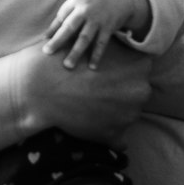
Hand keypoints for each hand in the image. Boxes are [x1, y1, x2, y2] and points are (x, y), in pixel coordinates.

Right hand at [14, 38, 152, 146]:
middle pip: (137, 92)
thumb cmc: (67, 59)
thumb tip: (127, 44)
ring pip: (128, 114)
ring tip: (91, 106)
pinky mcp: (114, 135)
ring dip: (114, 112)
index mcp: (140, 65)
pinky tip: (96, 127)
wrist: (41, 87)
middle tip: (98, 89)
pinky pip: (120, 140)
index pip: (142, 69)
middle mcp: (141, 90)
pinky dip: (110, 135)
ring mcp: (130, 114)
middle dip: (122, 92)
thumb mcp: (97, 44)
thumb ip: (118, 45)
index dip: (125, 72)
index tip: (110, 73)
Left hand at [43, 0, 148, 68]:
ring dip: (76, 52)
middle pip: (70, 27)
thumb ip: (62, 16)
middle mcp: (86, 10)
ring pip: (85, 38)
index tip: (44, 45)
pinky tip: (92, 66)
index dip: (52, 31)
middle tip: (47, 52)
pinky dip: (96, 55)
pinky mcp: (109, 27)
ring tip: (68, 66)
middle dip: (58, 40)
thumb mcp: (77, 1)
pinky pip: (101, 43)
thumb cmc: (92, 0)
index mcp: (75, 2)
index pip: (61, 18)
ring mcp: (98, 19)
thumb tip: (45, 36)